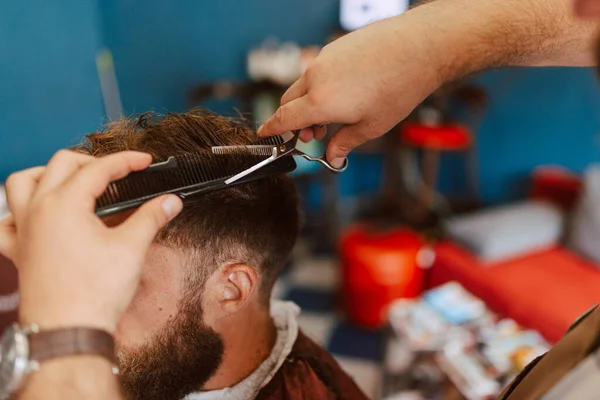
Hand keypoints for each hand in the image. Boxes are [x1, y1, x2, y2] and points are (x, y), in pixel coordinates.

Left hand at [0, 150, 182, 332]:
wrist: (69, 332)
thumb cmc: (94, 294)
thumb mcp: (132, 248)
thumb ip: (151, 217)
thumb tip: (169, 201)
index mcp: (64, 205)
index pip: (98, 169)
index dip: (126, 161)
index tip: (143, 162)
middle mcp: (38, 211)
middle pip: (60, 164)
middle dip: (92, 161)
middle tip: (117, 174)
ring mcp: (24, 231)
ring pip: (22, 183)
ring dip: (47, 174)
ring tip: (72, 181)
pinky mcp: (19, 251)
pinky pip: (7, 222)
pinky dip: (19, 211)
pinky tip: (36, 216)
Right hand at [257, 12, 446, 166]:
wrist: (419, 47)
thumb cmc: (398, 88)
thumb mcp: (372, 126)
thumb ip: (345, 143)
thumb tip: (332, 157)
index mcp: (320, 102)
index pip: (283, 118)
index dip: (271, 130)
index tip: (263, 135)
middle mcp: (315, 78)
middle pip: (289, 102)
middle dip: (294, 121)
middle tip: (313, 136)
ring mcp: (324, 59)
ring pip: (304, 85)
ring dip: (309, 103)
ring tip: (332, 116)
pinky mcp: (335, 47)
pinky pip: (319, 70)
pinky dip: (321, 86)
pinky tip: (345, 92)